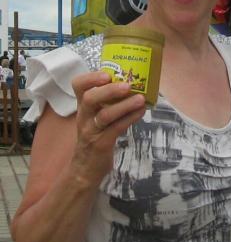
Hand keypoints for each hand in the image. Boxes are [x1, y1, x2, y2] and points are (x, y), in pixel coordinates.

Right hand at [70, 71, 145, 185]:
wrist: (85, 168)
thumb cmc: (96, 136)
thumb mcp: (97, 116)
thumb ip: (110, 102)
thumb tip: (136, 84)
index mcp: (84, 106)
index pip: (78, 86)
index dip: (90, 78)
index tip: (107, 73)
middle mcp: (84, 116)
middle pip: (89, 99)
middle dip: (109, 90)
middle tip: (127, 85)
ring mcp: (91, 131)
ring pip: (104, 116)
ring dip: (124, 106)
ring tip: (140, 99)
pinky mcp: (101, 144)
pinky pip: (115, 129)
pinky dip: (129, 119)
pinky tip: (141, 112)